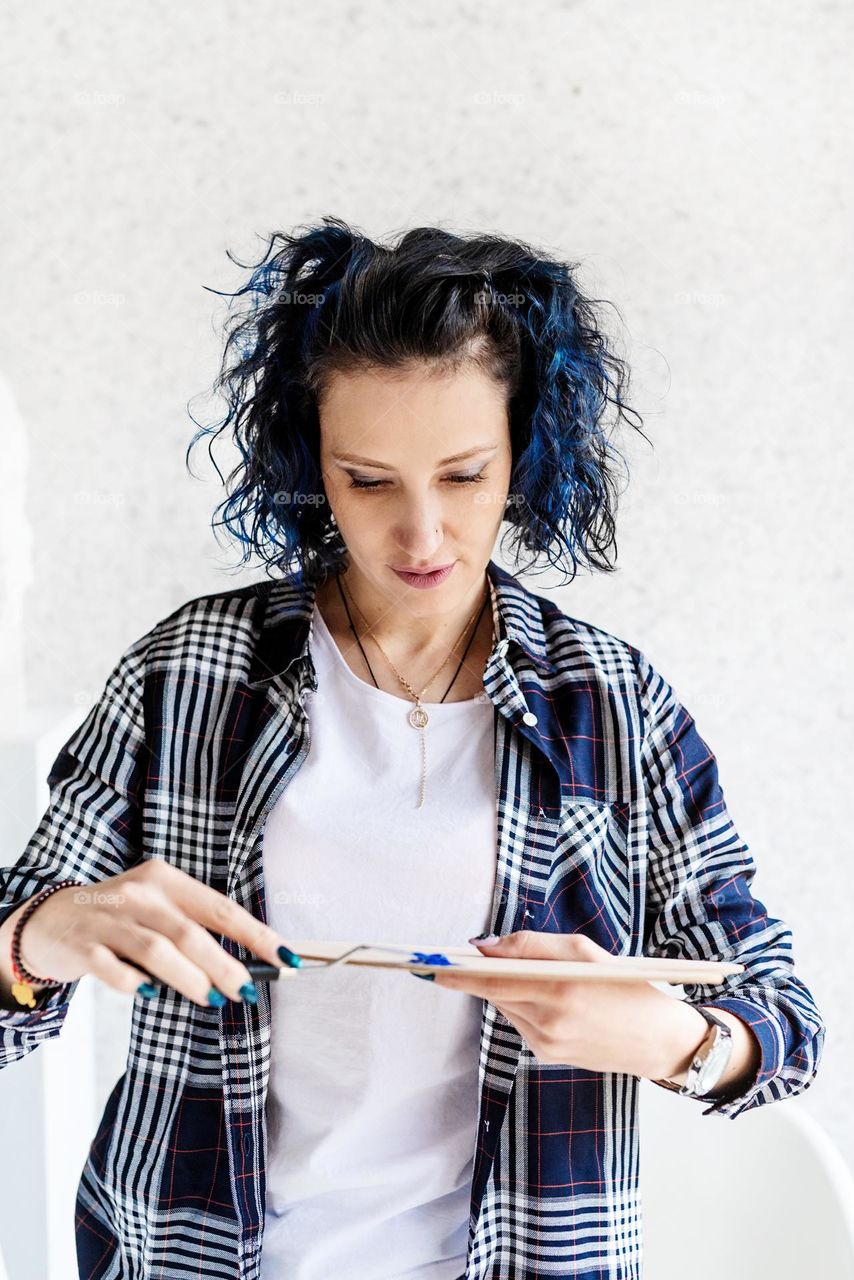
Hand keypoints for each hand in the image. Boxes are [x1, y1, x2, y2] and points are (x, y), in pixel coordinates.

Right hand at [7, 857, 296, 1006]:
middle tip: (245, 990)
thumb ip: (193, 931)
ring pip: (157, 949)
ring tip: (211, 998)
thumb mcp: (157, 909)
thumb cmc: (119, 918)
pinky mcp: (84, 946)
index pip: (221, 908)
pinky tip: (148, 992)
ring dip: (189, 977)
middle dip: (225, 964)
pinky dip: (134, 982)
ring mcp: (109, 919)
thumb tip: (245, 968)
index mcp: (166, 879)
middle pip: (190, 932)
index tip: (286, 957)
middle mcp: (139, 893)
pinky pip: (113, 968)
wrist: (50, 919)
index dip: (256, 934)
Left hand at [432, 929, 694, 1079]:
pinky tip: (549, 999)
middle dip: (476, 974)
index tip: (428, 963)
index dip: (457, 973)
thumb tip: (484, 946)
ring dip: (506, 987)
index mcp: (560, 991)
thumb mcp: (584, 951)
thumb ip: (531, 946)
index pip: (492, 982)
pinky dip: (523, 1004)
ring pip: (506, 1006)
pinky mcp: (546, 1057)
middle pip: (494, 993)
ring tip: (535, 975)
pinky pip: (520, 1021)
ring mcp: (545, 1045)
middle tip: (454, 957)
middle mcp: (548, 1023)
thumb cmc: (625, 985)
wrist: (656, 1040)